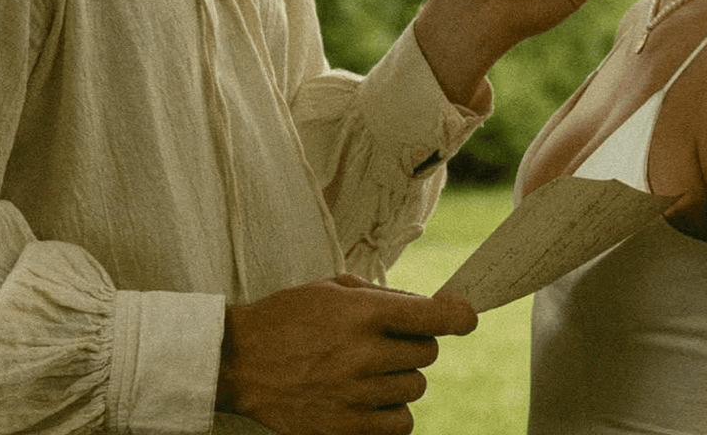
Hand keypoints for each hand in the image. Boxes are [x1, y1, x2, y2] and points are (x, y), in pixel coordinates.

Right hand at [216, 274, 476, 434]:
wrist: (240, 361)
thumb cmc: (289, 316)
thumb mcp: (334, 287)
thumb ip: (384, 296)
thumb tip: (426, 308)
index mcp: (363, 314)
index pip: (434, 319)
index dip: (459, 316)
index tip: (465, 317)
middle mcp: (364, 356)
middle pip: (427, 354)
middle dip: (414, 343)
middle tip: (386, 341)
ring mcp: (355, 397)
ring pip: (415, 390)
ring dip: (401, 378)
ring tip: (370, 370)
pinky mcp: (345, 430)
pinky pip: (399, 426)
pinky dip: (392, 413)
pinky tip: (370, 399)